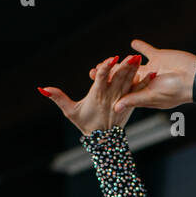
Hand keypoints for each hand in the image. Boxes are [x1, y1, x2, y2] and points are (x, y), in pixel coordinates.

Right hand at [38, 54, 156, 135]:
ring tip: (139, 59)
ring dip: (134, 70)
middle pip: (118, 79)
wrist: (103, 140)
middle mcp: (111, 97)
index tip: (111, 59)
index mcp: (97, 96)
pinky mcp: (130, 103)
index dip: (106, 69)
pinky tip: (154, 73)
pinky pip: (138, 90)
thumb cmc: (85, 124)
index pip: (102, 80)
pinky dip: (145, 82)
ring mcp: (122, 100)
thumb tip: (42, 88)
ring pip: (129, 82)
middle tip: (131, 56)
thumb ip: (58, 98)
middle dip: (124, 68)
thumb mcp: (70, 112)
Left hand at [88, 39, 195, 113]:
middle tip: (94, 71)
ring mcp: (153, 69)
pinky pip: (148, 51)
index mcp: (144, 93)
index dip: (110, 89)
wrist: (195, 77)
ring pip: (133, 65)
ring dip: (121, 62)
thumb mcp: (152, 96)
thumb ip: (134, 100)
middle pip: (124, 78)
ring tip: (108, 59)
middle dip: (110, 75)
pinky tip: (133, 42)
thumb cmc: (175, 91)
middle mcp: (146, 82)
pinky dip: (141, 47)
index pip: (122, 91)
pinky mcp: (160, 58)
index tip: (95, 86)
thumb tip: (115, 108)